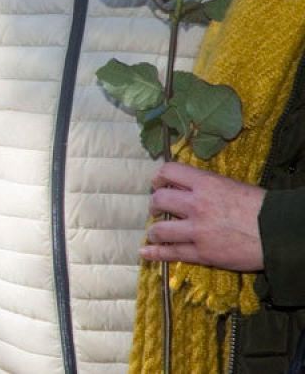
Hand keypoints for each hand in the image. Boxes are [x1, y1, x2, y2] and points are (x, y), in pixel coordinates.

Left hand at [141, 161, 264, 271]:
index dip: (159, 177)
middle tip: (158, 209)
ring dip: (154, 231)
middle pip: (159, 199)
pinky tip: (145, 253)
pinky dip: (155, 254)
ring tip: (156, 232)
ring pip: (159, 229)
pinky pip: (172, 253)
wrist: (280, 233)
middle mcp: (196, 205)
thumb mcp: (233, 186)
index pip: (169, 171)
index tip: (158, 184)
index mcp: (206, 183)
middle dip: (155, 204)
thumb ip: (208, 186)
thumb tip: (190, 187)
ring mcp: (198, 231)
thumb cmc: (262, 207)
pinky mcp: (202, 253)